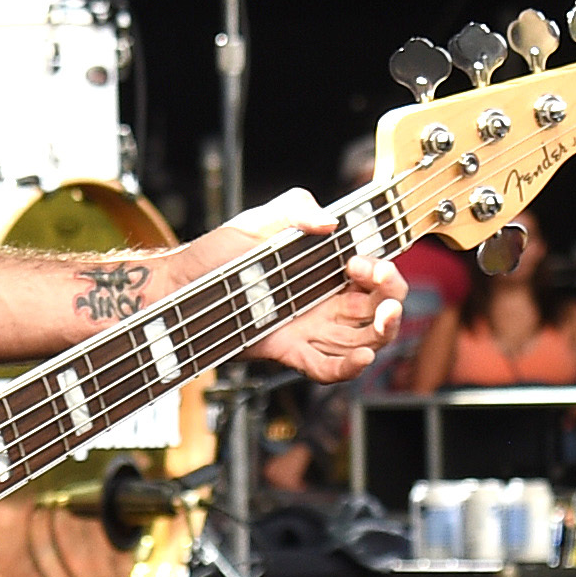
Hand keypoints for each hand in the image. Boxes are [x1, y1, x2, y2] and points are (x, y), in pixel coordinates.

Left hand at [163, 188, 402, 381]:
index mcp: (327, 269)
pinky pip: (327, 368)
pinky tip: (362, 358)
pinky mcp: (290, 351)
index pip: (375, 276)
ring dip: (379, 337)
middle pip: (378, 311)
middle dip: (391, 305)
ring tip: (379, 327)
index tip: (360, 261)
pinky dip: (348, 367)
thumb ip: (296, 208)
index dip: (382, 271)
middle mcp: (325, 301)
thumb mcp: (261, 219)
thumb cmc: (221, 251)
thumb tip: (329, 221)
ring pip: (362, 342)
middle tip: (384, 299)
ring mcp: (310, 329)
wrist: (184, 283)